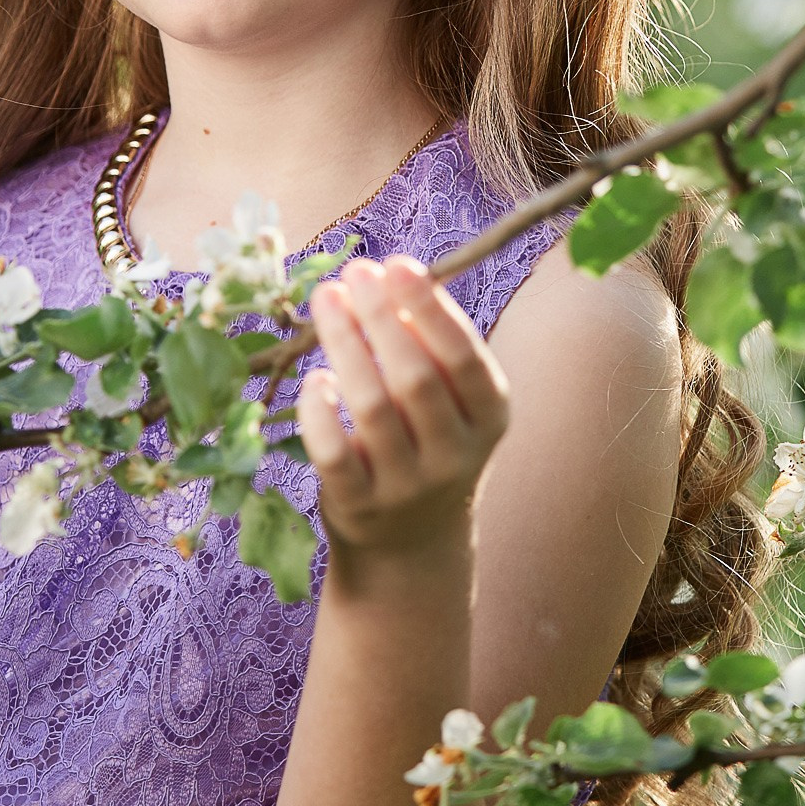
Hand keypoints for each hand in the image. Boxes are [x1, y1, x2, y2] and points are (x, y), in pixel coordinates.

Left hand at [299, 257, 509, 557]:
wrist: (411, 541)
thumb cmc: (428, 441)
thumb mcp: (453, 402)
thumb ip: (432, 347)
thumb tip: (387, 278)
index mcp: (489, 418)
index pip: (464, 358)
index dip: (429, 309)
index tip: (396, 265)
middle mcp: (455, 455)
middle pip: (416, 378)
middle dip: (381, 317)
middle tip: (354, 274)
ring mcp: (406, 486)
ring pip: (372, 407)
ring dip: (346, 345)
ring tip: (327, 299)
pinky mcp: (359, 506)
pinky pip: (334, 453)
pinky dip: (320, 411)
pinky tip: (315, 377)